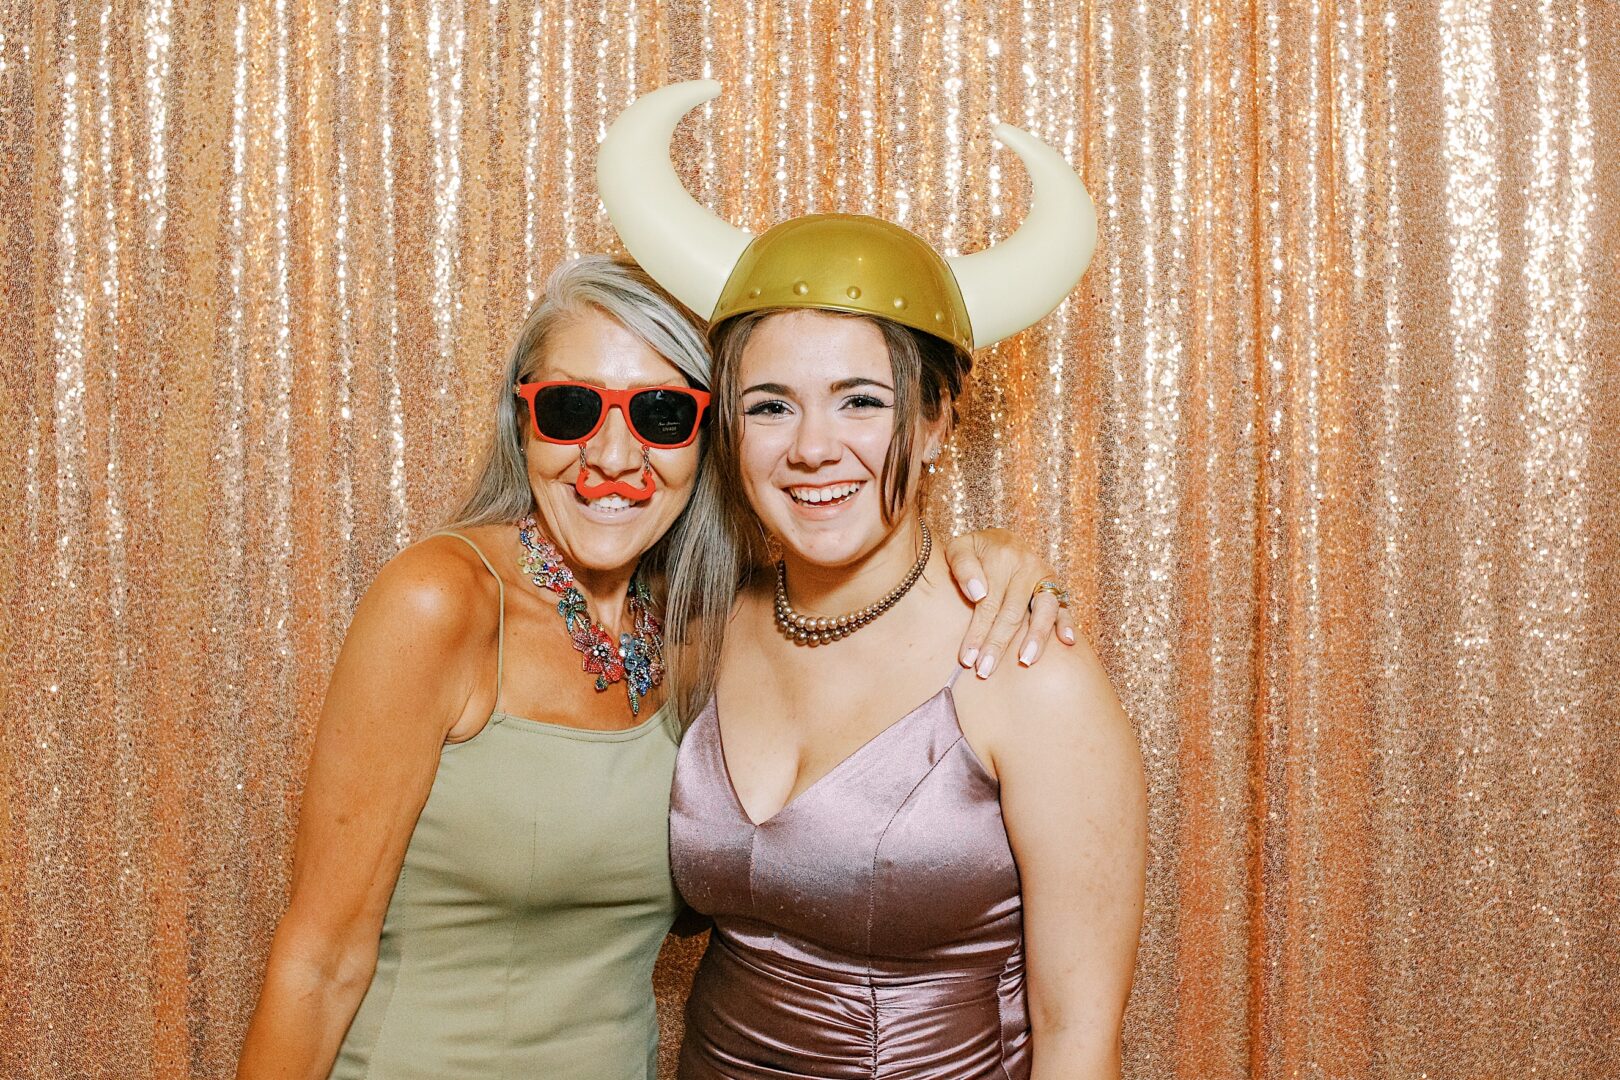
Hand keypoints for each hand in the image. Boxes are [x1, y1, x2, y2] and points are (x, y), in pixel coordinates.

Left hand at [943, 527, 1076, 677]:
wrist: (998, 539)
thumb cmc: (974, 550)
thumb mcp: (958, 548)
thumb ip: (963, 566)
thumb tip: (977, 594)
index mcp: (1003, 557)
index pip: (988, 603)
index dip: (978, 632)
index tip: (967, 659)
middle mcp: (1027, 567)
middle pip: (1013, 613)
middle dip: (999, 644)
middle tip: (985, 671)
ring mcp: (1044, 577)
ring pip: (1043, 610)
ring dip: (1036, 638)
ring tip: (1026, 661)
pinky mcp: (1055, 586)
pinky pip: (1064, 606)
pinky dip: (1067, 623)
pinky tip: (1067, 642)